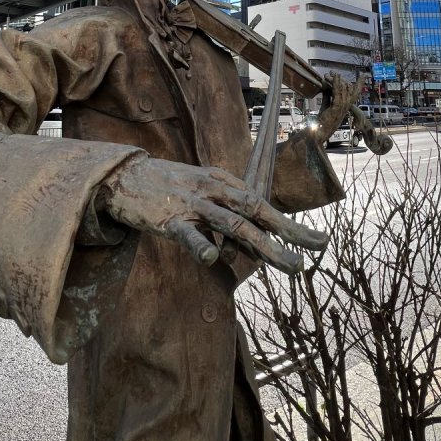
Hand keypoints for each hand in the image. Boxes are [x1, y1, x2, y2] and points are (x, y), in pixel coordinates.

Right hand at [98, 157, 327, 273]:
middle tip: (315, 250)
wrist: (122, 176)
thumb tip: (254, 245)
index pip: (261, 204)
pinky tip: (216, 260)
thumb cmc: (165, 187)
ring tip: (290, 264)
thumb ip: (225, 215)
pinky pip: (189, 235)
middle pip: (256, 212)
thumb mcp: (200, 192)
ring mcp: (191, 204)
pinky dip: (202, 246)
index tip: (318, 240)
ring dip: (265, 245)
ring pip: (233, 225)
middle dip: (289, 232)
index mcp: (221, 182)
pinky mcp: (169, 219)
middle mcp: (212, 190)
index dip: (290, 223)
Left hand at [314, 73, 363, 140]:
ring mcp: (342, 108)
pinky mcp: (336, 108)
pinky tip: (335, 77)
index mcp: (346, 107)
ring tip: (335, 73)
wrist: (319, 132)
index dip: (359, 84)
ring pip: (344, 91)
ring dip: (339, 81)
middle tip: (338, 73)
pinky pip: (337, 93)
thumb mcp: (327, 105)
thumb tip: (325, 84)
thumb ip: (328, 95)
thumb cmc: (323, 121)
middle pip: (351, 91)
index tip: (364, 76)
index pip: (355, 94)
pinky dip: (336, 84)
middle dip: (345, 80)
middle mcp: (346, 107)